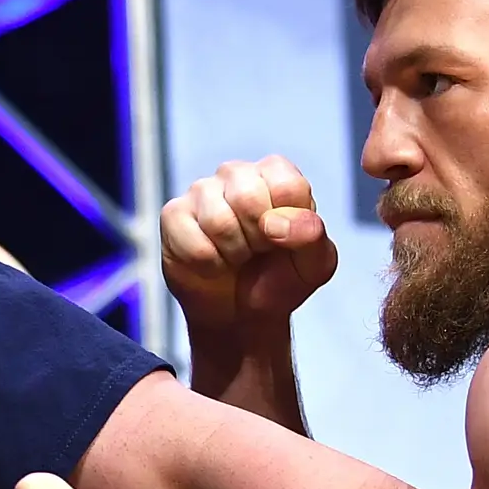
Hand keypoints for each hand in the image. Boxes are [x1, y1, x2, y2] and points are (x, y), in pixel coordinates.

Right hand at [161, 157, 338, 332]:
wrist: (241, 314)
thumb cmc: (279, 279)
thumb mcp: (314, 264)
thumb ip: (312, 236)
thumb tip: (278, 223)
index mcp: (276, 174)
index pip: (288, 186)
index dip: (288, 225)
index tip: (283, 240)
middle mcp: (237, 174)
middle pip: (249, 197)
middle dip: (258, 240)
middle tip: (257, 251)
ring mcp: (201, 191)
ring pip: (218, 221)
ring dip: (233, 254)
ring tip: (236, 257)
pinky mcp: (173, 215)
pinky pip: (194, 244)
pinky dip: (209, 266)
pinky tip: (213, 263)